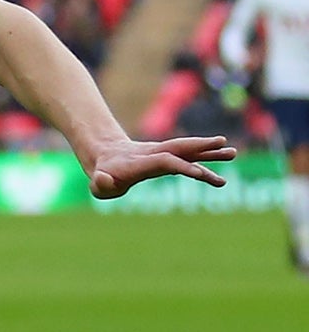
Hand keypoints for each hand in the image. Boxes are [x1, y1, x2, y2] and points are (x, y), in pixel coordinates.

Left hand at [85, 134, 235, 199]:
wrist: (106, 157)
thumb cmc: (102, 177)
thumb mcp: (98, 184)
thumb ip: (101, 183)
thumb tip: (103, 179)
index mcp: (140, 163)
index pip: (164, 162)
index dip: (181, 166)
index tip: (199, 173)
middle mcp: (155, 154)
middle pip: (180, 148)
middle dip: (202, 148)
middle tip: (225, 147)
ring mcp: (163, 154)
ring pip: (188, 151)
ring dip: (209, 152)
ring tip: (233, 153)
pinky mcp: (169, 158)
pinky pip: (190, 158)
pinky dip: (205, 161)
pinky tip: (222, 168)